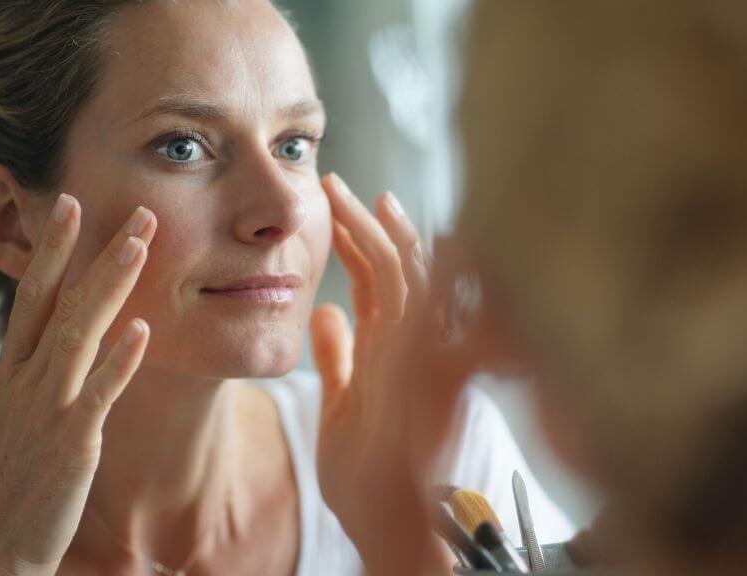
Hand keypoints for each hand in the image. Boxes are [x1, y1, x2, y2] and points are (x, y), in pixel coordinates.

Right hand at [0, 194, 156, 575]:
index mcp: (7, 372)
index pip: (32, 297)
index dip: (55, 251)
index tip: (74, 205)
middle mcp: (27, 381)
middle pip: (63, 304)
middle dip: (96, 253)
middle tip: (136, 210)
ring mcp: (49, 409)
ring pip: (81, 334)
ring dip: (112, 287)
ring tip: (141, 246)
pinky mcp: (72, 441)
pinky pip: (100, 393)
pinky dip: (120, 361)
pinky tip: (143, 328)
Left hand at [311, 174, 483, 574]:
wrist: (382, 516)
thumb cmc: (365, 469)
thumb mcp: (340, 401)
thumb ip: (337, 354)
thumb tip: (323, 310)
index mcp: (390, 348)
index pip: (377, 281)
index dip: (357, 241)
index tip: (337, 206)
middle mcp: (409, 343)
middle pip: (394, 267)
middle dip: (366, 223)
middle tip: (335, 184)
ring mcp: (419, 352)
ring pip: (407, 276)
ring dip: (377, 233)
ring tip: (347, 196)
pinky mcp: (423, 365)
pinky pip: (421, 305)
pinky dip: (415, 265)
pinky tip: (400, 230)